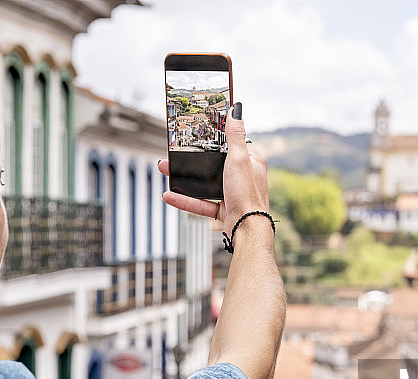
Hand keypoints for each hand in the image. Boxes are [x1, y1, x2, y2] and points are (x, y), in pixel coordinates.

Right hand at [159, 103, 268, 232]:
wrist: (246, 230)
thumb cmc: (248, 195)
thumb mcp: (239, 159)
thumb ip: (235, 135)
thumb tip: (235, 110)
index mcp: (250, 161)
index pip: (232, 143)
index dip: (216, 136)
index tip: (200, 130)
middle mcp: (242, 176)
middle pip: (213, 163)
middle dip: (192, 160)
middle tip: (174, 152)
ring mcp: (232, 193)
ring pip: (204, 183)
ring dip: (184, 179)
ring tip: (166, 171)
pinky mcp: (223, 209)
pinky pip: (201, 202)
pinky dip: (185, 200)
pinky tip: (170, 195)